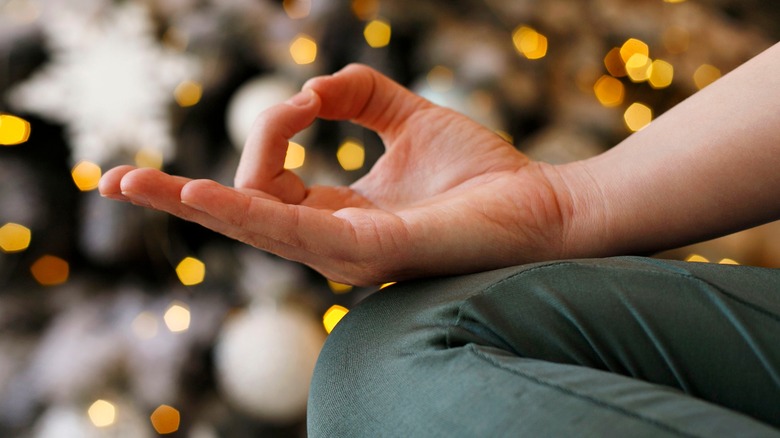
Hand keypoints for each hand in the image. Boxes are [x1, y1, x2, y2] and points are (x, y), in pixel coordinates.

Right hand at [99, 64, 571, 284]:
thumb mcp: (411, 119)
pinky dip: (244, 212)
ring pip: (255, 228)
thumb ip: (361, 95)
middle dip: (180, 198)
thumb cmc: (483, 173)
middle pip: (243, 219)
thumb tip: (311, 83)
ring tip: (133, 185)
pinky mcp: (371, 251)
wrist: (544, 205)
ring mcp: (348, 254)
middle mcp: (334, 243)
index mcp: (340, 216)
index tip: (310, 98)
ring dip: (197, 204)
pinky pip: (294, 231)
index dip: (273, 132)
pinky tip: (197, 196)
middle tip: (113, 179)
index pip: (270, 185)